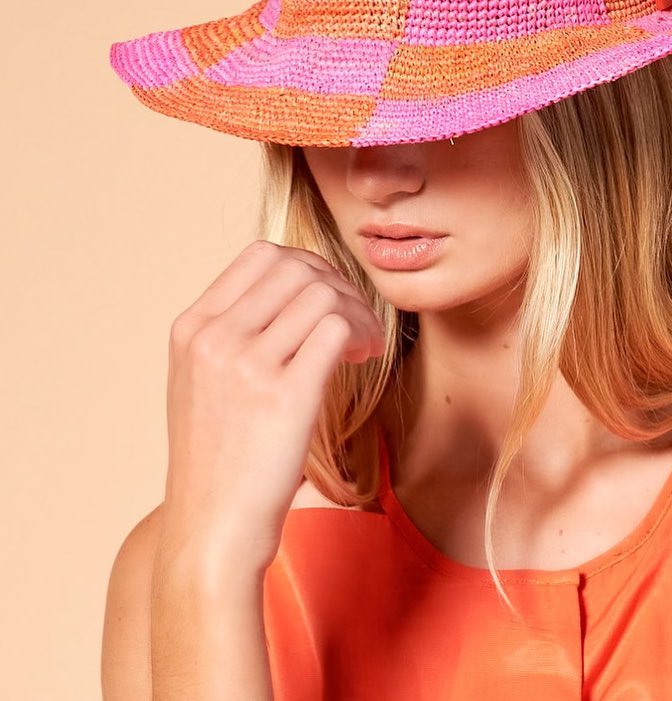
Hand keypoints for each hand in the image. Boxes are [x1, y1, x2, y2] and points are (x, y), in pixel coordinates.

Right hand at [157, 239, 381, 573]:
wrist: (211, 532)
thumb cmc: (219, 460)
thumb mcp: (203, 382)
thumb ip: (234, 332)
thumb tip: (295, 288)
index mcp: (191, 329)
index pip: (261, 256)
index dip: (308, 267)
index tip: (327, 298)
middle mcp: (213, 339)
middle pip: (297, 267)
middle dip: (339, 286)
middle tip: (354, 321)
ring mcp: (245, 365)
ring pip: (322, 294)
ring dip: (357, 311)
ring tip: (362, 344)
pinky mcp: (284, 395)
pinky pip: (337, 329)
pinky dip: (362, 334)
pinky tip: (364, 358)